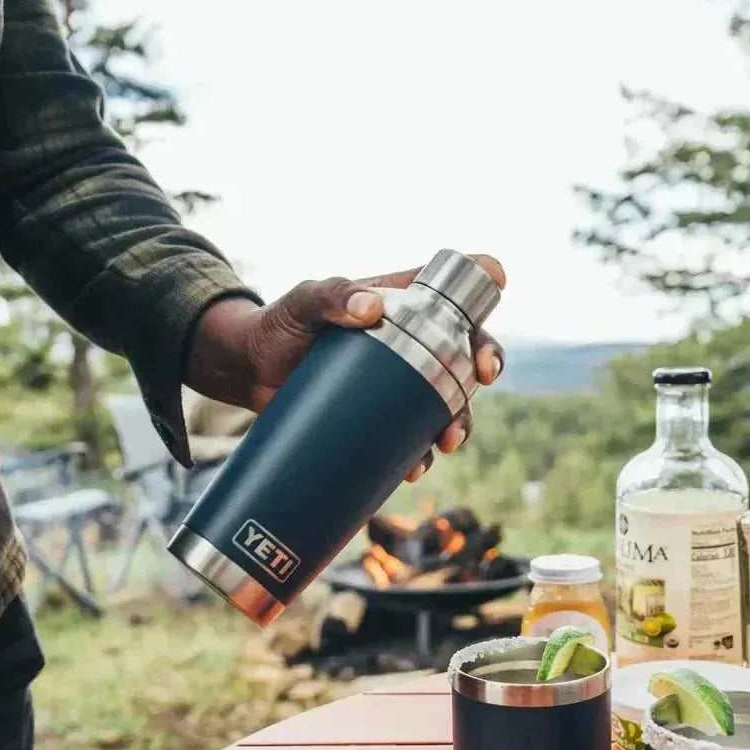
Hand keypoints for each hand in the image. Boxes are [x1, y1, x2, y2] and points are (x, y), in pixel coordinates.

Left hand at [185, 255, 505, 480]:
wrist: (251, 372)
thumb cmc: (281, 324)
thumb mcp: (304, 301)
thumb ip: (332, 295)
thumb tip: (370, 309)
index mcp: (402, 302)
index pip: (454, 288)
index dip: (484, 281)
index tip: (497, 287)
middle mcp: (412, 343)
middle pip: (468, 349)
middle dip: (488, 361)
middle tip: (484, 376)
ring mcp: (400, 385)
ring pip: (450, 402)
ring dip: (461, 422)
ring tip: (448, 439)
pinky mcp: (381, 420)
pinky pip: (413, 440)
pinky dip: (419, 456)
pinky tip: (414, 468)